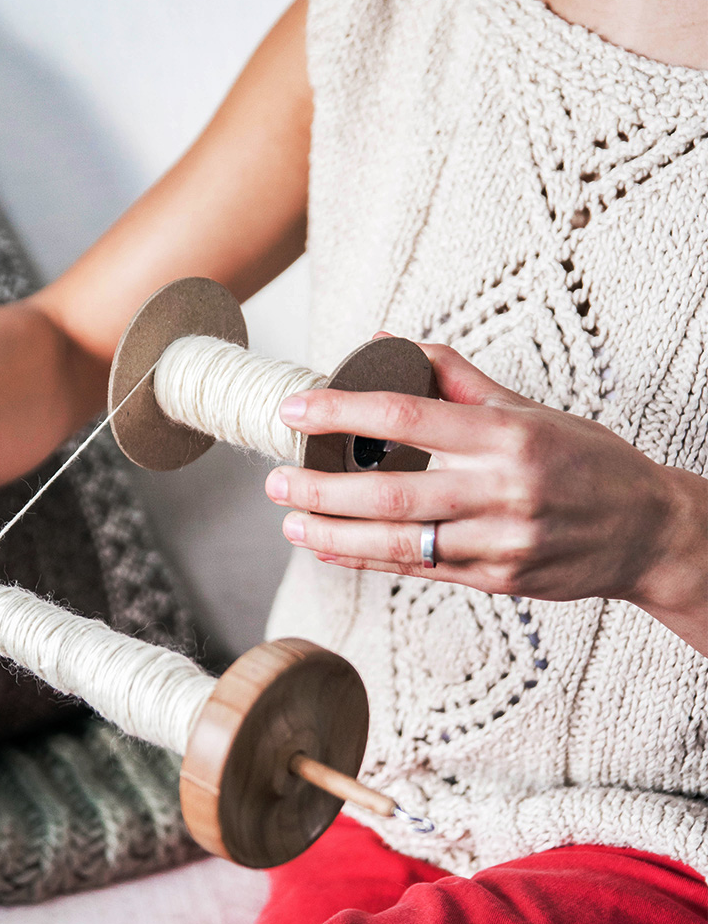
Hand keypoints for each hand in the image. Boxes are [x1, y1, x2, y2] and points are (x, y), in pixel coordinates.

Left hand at [265, 341, 707, 621]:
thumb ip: (455, 376)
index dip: (342, 412)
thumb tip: (384, 342)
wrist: (648, 532)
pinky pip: (420, 570)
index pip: (407, 416)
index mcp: (507, 436)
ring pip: (400, 542)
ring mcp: (500, 543)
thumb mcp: (529, 408)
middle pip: (393, 492)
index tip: (295, 409)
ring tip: (291, 523)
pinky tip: (333, 550)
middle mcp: (502, 491)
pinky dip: (370, 560)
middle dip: (323, 490)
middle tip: (275, 482)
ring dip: (336, 535)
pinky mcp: (497, 580)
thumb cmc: (584, 459)